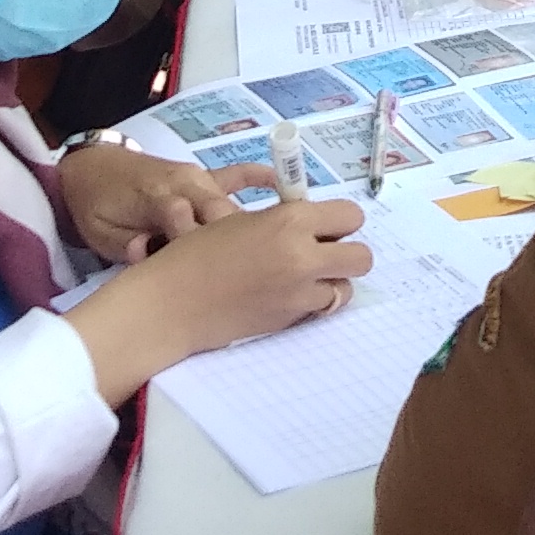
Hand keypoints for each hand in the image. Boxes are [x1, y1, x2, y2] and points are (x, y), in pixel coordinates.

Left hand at [55, 139, 277, 264]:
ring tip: (273, 254)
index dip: (194, 242)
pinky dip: (259, 179)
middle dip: (235, 243)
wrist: (90, 167)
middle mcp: (183, 183)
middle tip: (251, 273)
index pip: (184, 218)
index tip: (208, 271)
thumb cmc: (96, 207)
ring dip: (250, 230)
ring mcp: (196, 177)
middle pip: (219, 213)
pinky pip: (236, 175)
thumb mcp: (102, 233)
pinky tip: (282, 188)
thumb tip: (146, 254)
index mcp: (156, 197)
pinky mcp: (201, 175)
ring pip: (231, 205)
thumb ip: (126, 245)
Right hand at [64, 192, 373, 398]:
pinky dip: (311, 302)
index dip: (340, 221)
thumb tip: (310, 222)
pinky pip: (319, 308)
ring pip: (345, 288)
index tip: (324, 225)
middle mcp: (302, 255)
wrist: (172, 301)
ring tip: (303, 277)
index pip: (351, 215)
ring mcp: (299, 292)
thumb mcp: (239, 220)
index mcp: (289, 220)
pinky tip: (286, 295)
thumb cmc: (195, 253)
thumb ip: (281, 220)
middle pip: (362, 256)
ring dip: (331, 281)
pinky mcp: (290, 319)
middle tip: (323, 252)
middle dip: (347, 253)